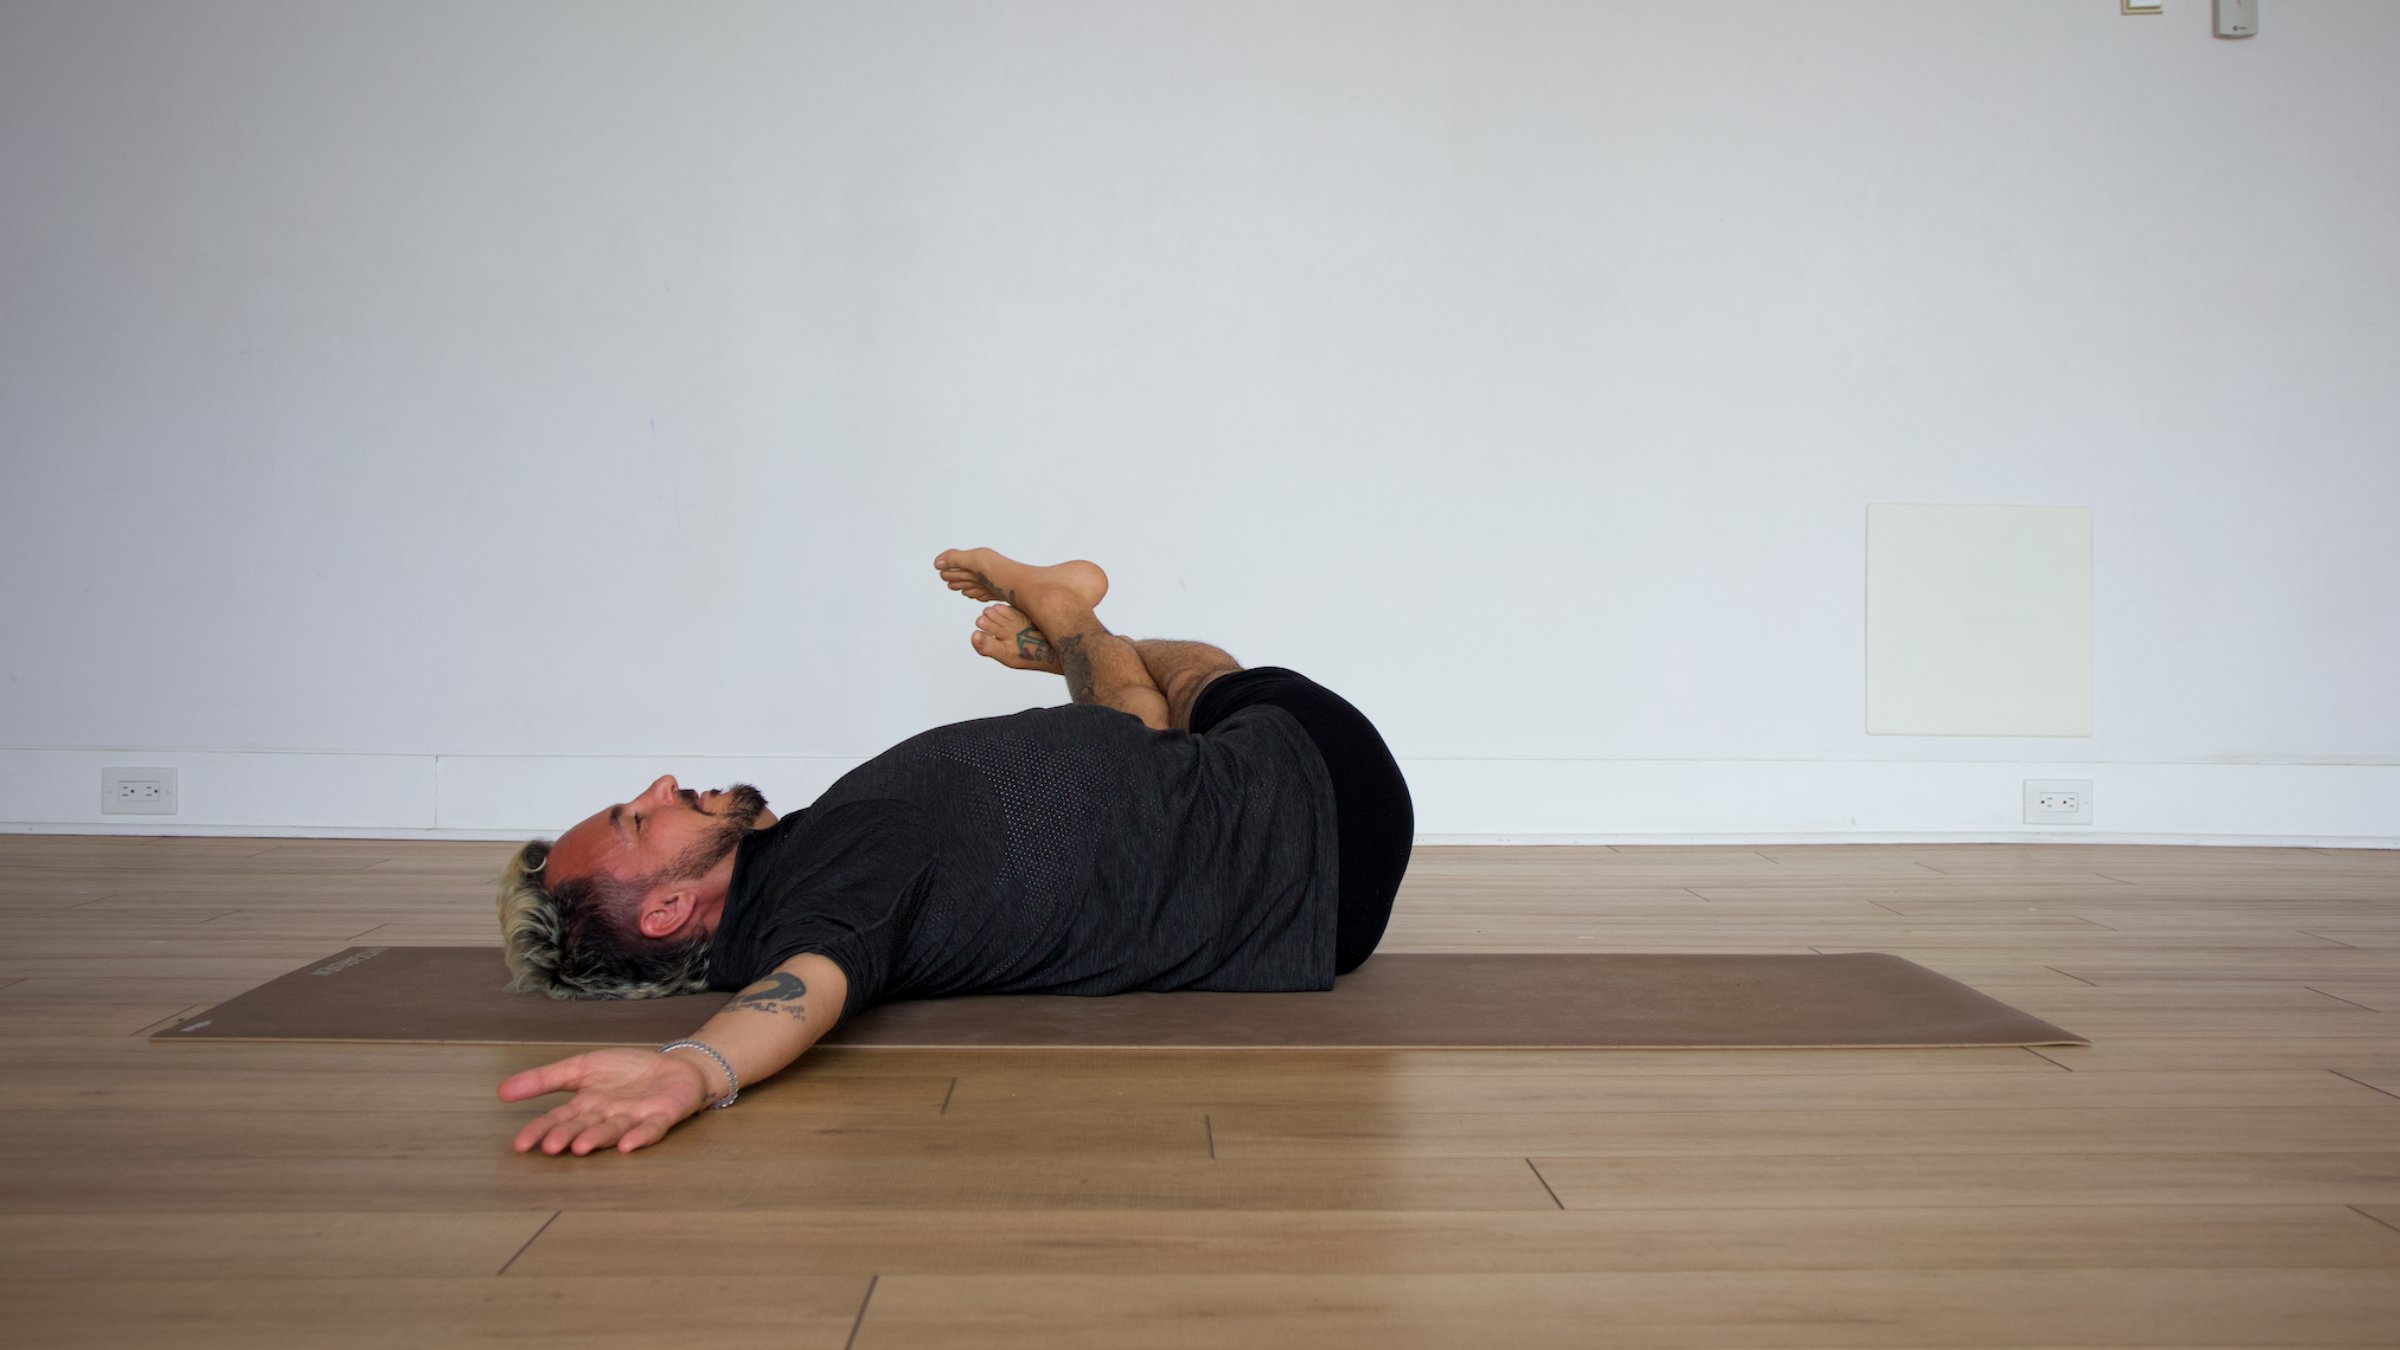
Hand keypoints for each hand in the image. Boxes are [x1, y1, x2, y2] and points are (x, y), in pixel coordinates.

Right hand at [499, 1047, 710, 1155]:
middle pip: (582, 1128)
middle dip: (567, 1137)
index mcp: (585, 1107)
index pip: (557, 1120)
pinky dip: (639, 1137)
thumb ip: (544, 1079)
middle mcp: (606, 1117)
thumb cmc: (626, 1072)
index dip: (539, 1131)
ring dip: (597, 1140)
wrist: (673, 1066)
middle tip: (550, 1147)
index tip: (520, 1144)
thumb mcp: (580, 1068)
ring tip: (579, 1147)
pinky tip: (628, 1145)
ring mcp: (634, 1119)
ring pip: (612, 1131)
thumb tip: (501, 1091)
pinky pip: (650, 1129)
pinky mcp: (661, 1117)